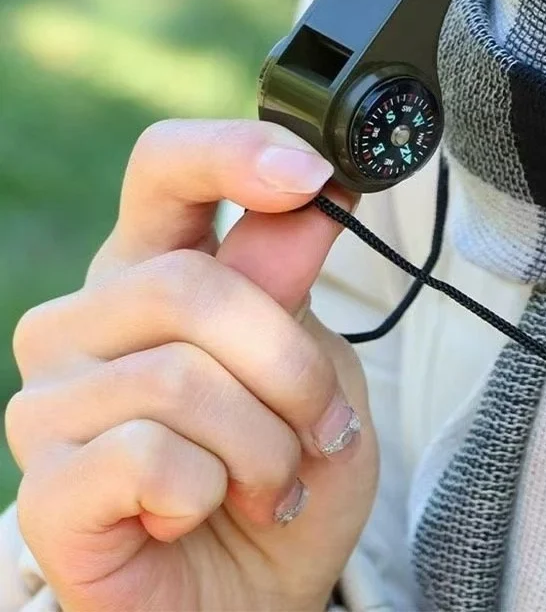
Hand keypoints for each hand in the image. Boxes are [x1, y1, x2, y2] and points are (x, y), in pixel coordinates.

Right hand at [5, 120, 377, 610]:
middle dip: (288, 366)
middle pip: (192, 284)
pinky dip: (211, 491)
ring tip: (269, 484)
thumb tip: (309, 193)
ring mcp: (51, 401)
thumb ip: (290, 285)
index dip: (235, 154)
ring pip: (182, 379)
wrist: (252, 590)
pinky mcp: (46, 486)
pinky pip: (151, 457)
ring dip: (266, 444)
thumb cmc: (280, 471)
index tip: (313, 173)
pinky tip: (199, 513)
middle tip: (322, 428)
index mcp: (153, 271)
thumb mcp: (312, 367)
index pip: (164, 169)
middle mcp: (87, 320)